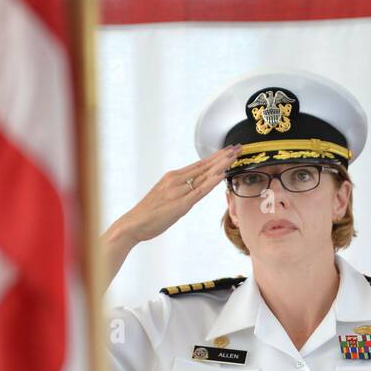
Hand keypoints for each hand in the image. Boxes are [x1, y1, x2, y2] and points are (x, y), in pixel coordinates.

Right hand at [102, 145, 240, 278]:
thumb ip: (180, 191)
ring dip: (221, 164)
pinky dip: (211, 182)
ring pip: (203, 175)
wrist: (132, 224)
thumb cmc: (148, 214)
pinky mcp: (179, 205)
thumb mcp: (166, 197)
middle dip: (222, 156)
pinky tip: (221, 174)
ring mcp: (177, 191)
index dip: (215, 157)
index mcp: (172, 177)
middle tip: (238, 147)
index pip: (199, 165)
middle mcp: (175, 180)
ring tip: (234, 155)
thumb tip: (193, 189)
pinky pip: (198, 191)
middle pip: (204, 166)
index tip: (228, 150)